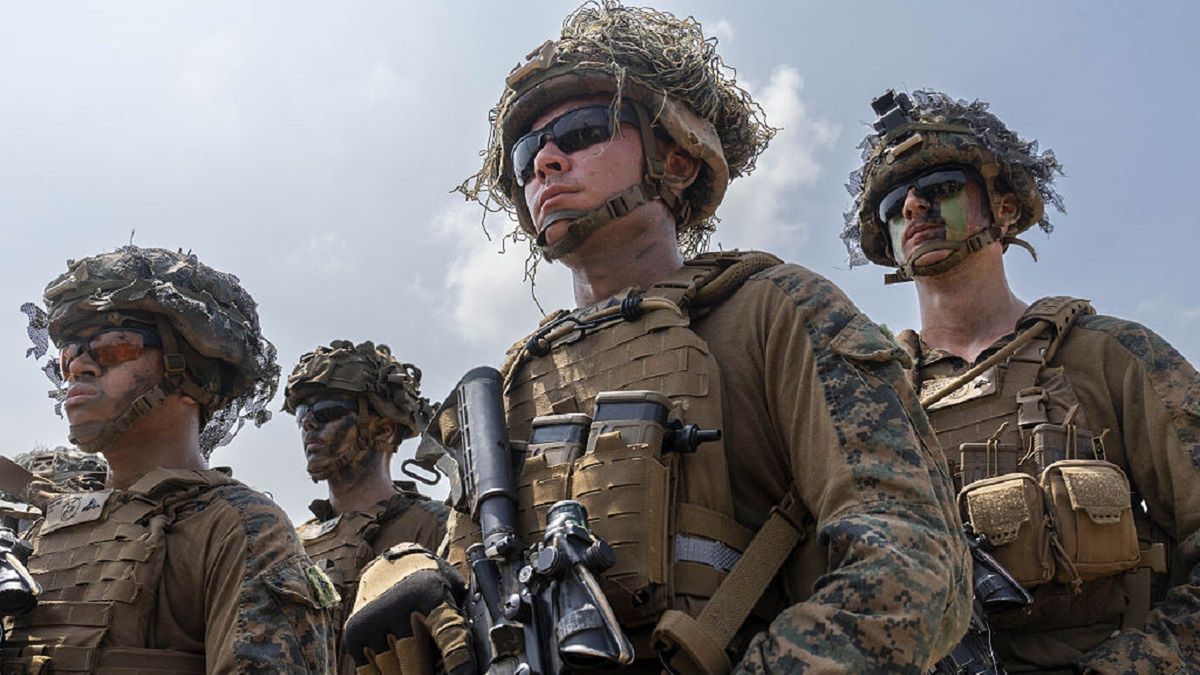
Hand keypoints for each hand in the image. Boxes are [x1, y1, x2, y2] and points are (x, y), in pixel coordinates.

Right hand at [344, 543, 475, 674]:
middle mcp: (398, 606)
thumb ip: (460, 622)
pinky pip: (368, 672)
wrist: (393, 563)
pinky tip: (397, 670)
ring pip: (391, 671)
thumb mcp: (454, 590)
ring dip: (406, 673)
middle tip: (436, 673)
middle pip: (414, 662)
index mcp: (429, 593)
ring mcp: (372, 621)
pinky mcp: (355, 634)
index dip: (457, 660)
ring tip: (421, 668)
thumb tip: (472, 662)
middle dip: (425, 673)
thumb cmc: (431, 583)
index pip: (448, 633)